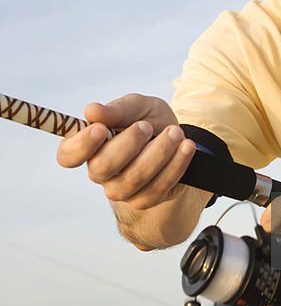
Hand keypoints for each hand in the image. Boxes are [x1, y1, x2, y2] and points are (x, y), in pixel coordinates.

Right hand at [56, 94, 195, 209]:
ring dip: (158, 152)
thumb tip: (91, 111)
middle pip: (102, 168)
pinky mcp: (145, 200)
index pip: (68, 155)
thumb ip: (117, 109)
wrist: (177, 137)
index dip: (80, 146)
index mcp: (88, 146)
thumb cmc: (148, 119)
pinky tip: (186, 147)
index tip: (100, 129)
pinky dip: (175, 165)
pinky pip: (158, 187)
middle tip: (147, 126)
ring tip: (175, 132)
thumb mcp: (137, 106)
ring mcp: (121, 190)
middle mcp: (99, 172)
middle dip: (128, 144)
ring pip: (134, 179)